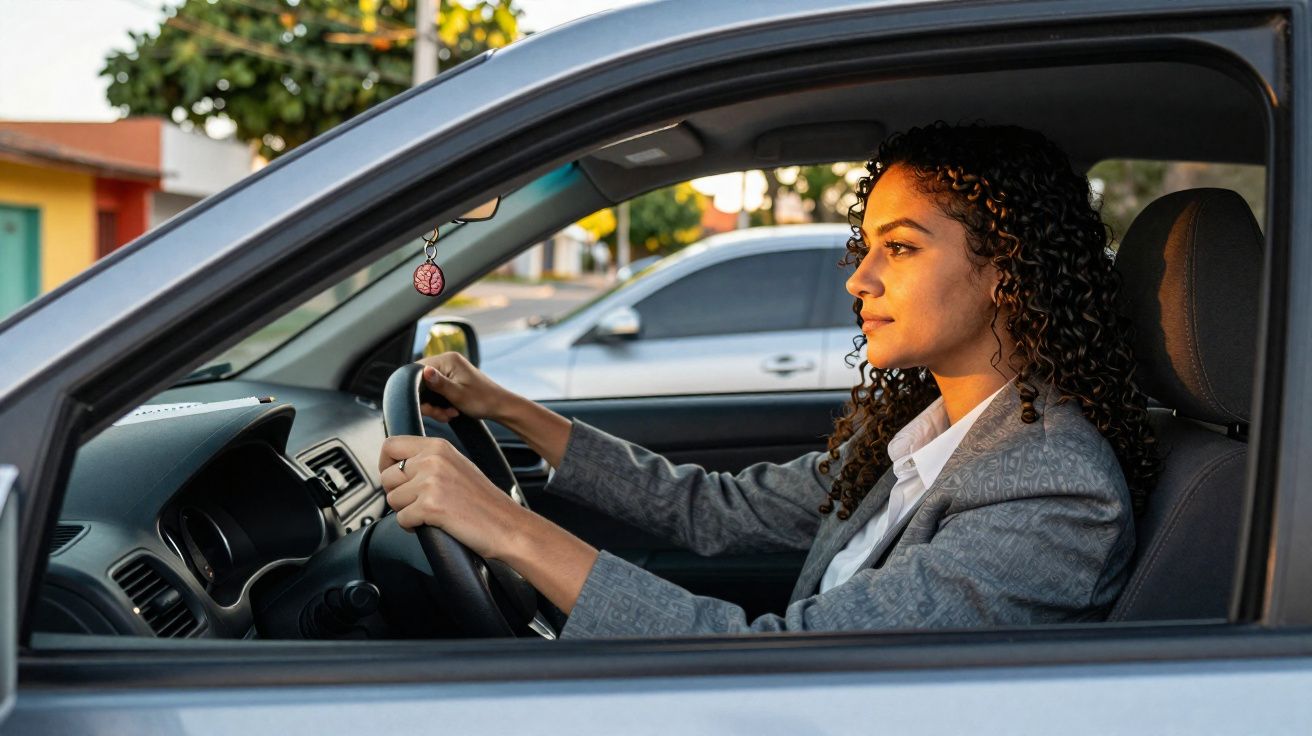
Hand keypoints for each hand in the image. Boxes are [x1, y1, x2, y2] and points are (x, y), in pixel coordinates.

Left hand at [379, 434, 528, 559]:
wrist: (507, 525)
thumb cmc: (484, 501)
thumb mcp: (455, 466)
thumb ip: (428, 460)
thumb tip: (396, 465)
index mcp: (438, 446)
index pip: (391, 445)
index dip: (385, 464)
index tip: (394, 478)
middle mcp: (432, 459)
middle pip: (387, 476)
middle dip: (397, 494)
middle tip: (417, 502)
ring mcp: (430, 482)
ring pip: (391, 499)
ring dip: (405, 511)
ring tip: (429, 513)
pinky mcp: (430, 506)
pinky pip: (401, 519)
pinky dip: (412, 527)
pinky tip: (431, 525)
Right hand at [416, 352, 512, 422]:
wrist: (500, 407)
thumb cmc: (482, 400)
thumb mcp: (458, 394)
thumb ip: (438, 383)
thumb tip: (423, 371)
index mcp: (448, 359)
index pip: (417, 370)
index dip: (416, 390)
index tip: (427, 407)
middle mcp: (446, 362)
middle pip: (421, 382)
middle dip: (429, 402)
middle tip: (441, 414)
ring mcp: (449, 371)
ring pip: (428, 391)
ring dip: (435, 407)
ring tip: (449, 414)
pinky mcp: (451, 381)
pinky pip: (436, 394)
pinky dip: (440, 406)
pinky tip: (451, 413)